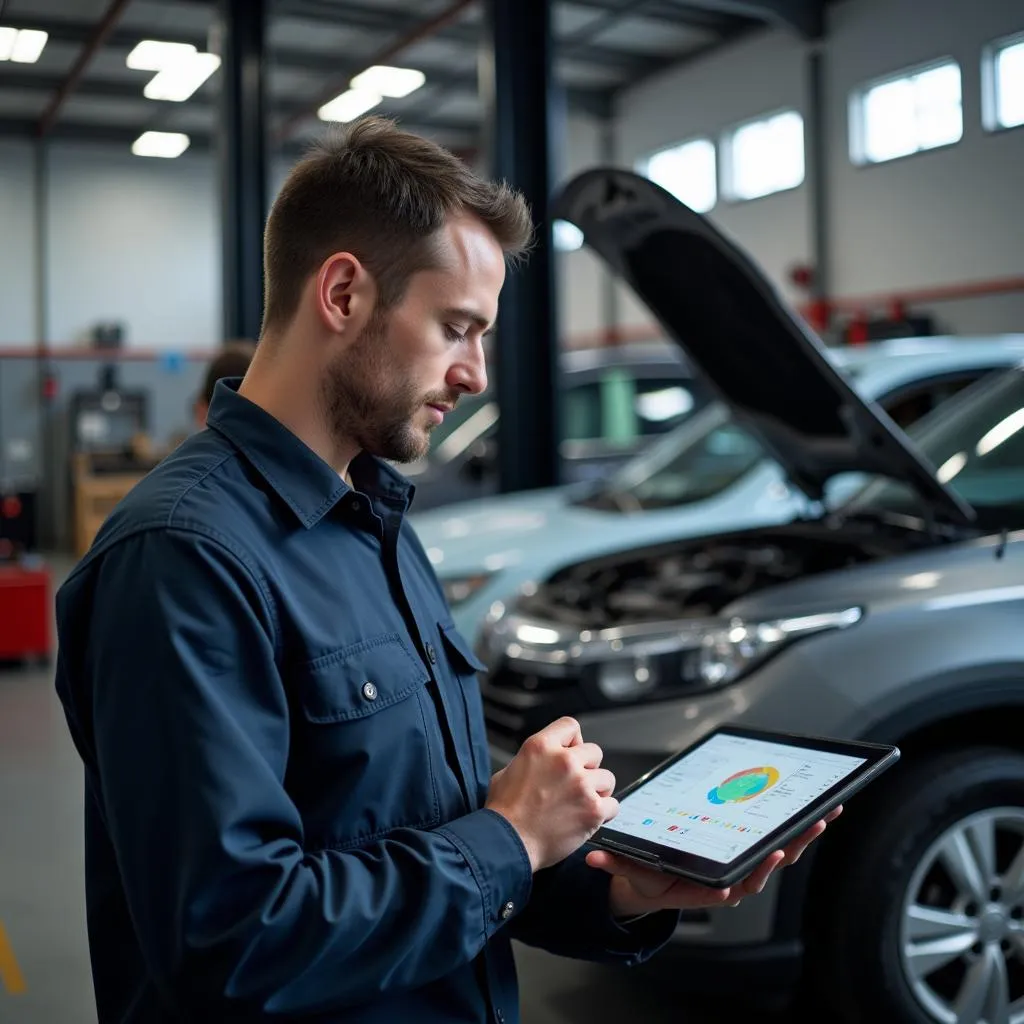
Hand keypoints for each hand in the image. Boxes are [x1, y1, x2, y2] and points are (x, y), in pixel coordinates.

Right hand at [486, 717, 617, 871]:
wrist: (508, 843)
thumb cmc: (504, 812)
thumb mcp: (508, 770)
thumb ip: (531, 760)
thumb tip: (543, 761)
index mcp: (541, 746)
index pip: (570, 726)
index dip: (572, 741)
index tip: (571, 754)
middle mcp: (563, 761)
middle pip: (594, 752)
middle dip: (587, 768)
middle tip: (574, 785)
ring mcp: (581, 784)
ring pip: (607, 777)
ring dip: (598, 790)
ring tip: (582, 803)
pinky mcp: (593, 809)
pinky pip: (613, 804)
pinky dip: (604, 812)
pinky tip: (588, 817)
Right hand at [588, 806, 842, 918]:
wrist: (656, 886)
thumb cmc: (649, 878)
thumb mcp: (631, 871)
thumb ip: (615, 864)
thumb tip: (594, 859)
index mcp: (709, 885)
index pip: (741, 880)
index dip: (759, 868)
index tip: (773, 854)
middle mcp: (733, 877)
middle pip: (770, 862)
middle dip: (796, 842)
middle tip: (816, 822)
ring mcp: (745, 863)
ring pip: (781, 849)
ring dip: (804, 832)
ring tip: (827, 810)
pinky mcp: (749, 849)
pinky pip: (776, 837)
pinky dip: (795, 825)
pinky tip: (813, 809)